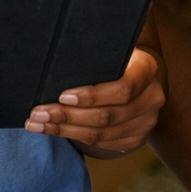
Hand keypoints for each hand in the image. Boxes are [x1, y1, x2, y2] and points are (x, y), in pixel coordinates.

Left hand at [25, 46, 164, 153]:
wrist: (142, 75)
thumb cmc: (118, 56)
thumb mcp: (114, 48)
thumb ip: (96, 53)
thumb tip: (58, 55)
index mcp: (148, 70)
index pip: (123, 89)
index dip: (92, 96)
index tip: (62, 96)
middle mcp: (152, 99)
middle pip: (107, 116)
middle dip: (68, 116)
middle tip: (38, 113)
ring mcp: (146, 122)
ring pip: (101, 134)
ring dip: (65, 130)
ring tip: (37, 124)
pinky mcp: (136, 139)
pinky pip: (102, 143)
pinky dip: (74, 137)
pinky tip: (53, 130)